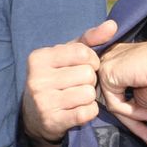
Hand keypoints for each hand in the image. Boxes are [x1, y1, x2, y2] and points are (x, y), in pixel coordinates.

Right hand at [21, 19, 117, 146]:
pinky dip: (89, 111)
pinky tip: (79, 109)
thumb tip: (112, 25)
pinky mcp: (52, 121)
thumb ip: (89, 39)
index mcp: (39, 58)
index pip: (82, 53)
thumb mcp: (66, 55)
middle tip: (81, 84)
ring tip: (79, 96)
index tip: (87, 66)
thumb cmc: (56, 78)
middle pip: (87, 75)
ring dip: (90, 96)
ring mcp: (43, 102)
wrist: (34, 115)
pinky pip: (87, 112)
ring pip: (88, 94)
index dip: (92, 60)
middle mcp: (37, 79)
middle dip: (90, 80)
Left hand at [96, 39, 146, 144]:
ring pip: (113, 103)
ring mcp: (108, 63)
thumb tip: (127, 118)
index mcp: (122, 61)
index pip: (117, 92)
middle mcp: (113, 59)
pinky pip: (114, 103)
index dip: (131, 113)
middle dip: (131, 120)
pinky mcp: (108, 71)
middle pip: (114, 98)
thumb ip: (133, 103)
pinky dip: (132, 113)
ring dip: (134, 120)